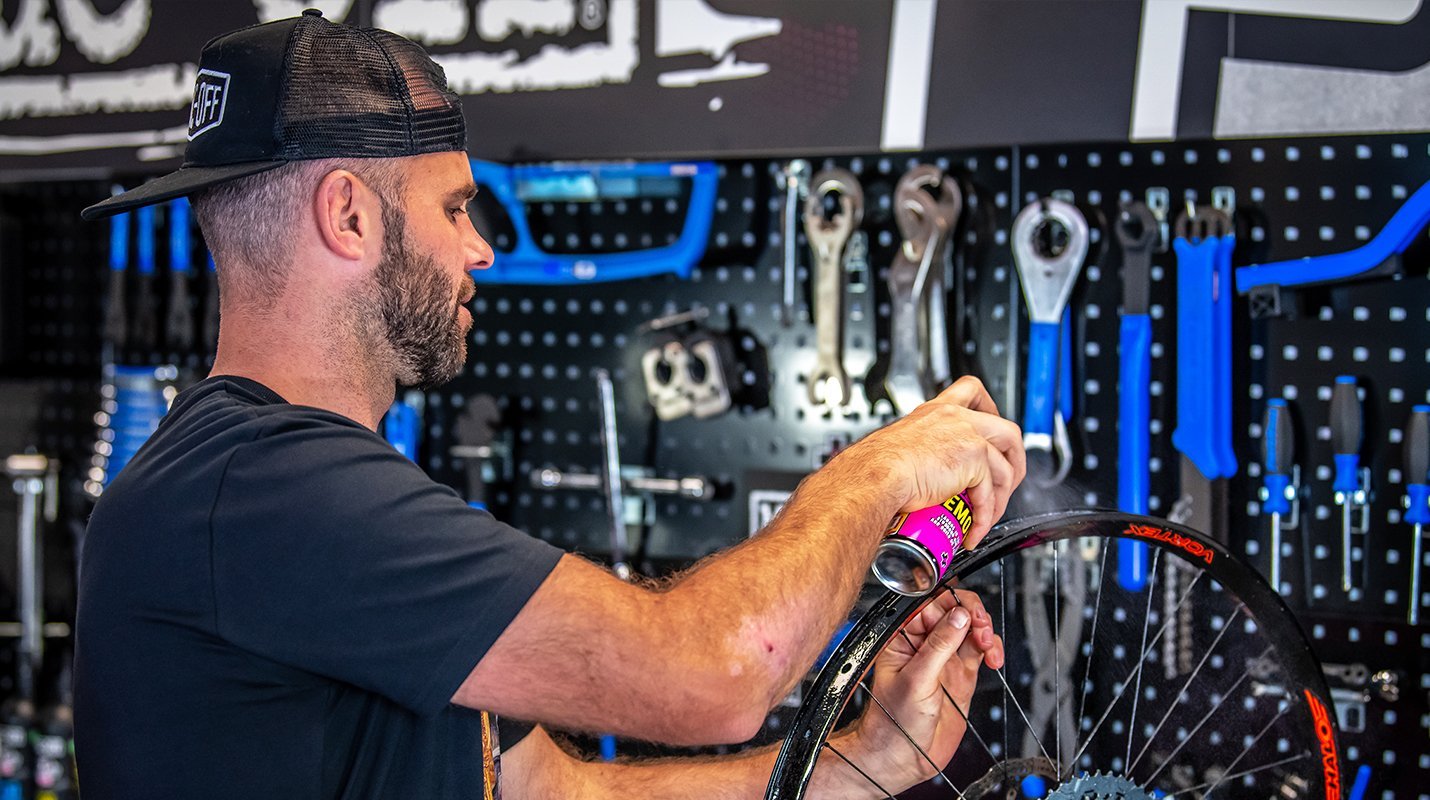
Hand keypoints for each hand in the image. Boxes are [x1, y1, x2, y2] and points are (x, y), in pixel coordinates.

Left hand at [828, 589, 1003, 797]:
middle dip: (973, 613)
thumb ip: (938, 646)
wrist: (904, 757)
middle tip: (981, 628)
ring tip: (988, 645)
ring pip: (971, 627)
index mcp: (904, 637)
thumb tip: (957, 617)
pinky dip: (993, 648)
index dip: (951, 602)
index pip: (930, 604)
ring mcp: (945, 658)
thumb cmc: (893, 721)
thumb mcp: (915, 679)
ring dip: (985, 630)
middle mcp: (925, 643)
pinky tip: (993, 657)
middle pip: (955, 610)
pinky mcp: (962, 674)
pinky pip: (981, 649)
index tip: (966, 612)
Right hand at [842, 376, 1025, 547]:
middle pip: (1006, 429)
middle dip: (1013, 460)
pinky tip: (974, 529)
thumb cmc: (875, 468)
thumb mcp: (900, 449)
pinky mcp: (973, 458)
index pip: (971, 392)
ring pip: (1006, 464)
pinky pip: (990, 491)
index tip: (991, 431)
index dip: (991, 410)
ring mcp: (967, 435)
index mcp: (935, 412)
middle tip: (1003, 482)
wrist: (874, 476)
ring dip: (1001, 496)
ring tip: (988, 515)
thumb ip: (919, 454)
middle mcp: (954, 418)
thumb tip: (920, 477)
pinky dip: (986, 515)